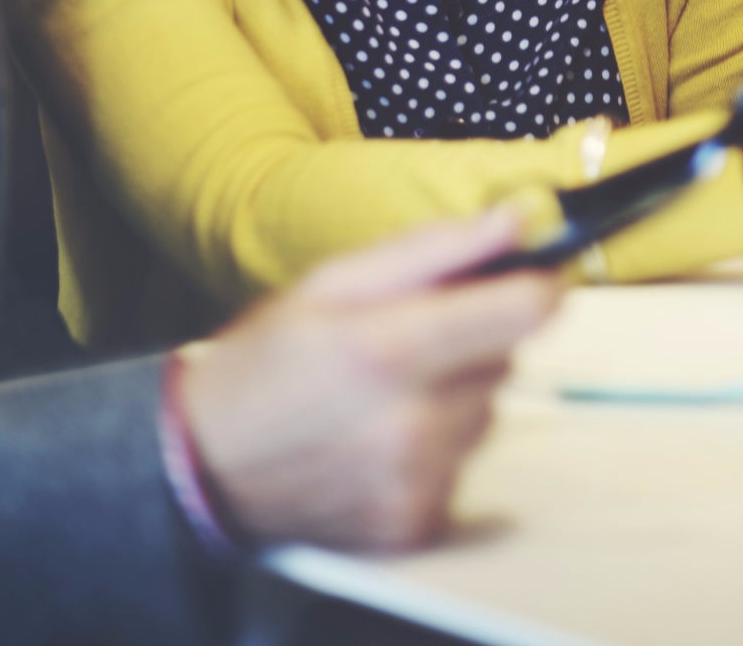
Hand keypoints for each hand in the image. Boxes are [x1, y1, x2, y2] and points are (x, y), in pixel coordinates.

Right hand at [178, 208, 559, 550]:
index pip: (524, 312)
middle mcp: (409, 426)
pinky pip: (465, 467)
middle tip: (412, 340)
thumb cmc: (266, 363)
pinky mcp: (415, 525)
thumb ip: (435, 248)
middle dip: (476, 340)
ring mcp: (413, 484)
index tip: (534, 277)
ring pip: (488, 413)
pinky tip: (381, 441)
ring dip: (457, 396)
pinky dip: (438, 450)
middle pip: (507, 361)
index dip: (540, 286)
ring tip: (386, 395)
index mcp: (387, 350)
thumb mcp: (333, 282)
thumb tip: (520, 217)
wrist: (202, 468)